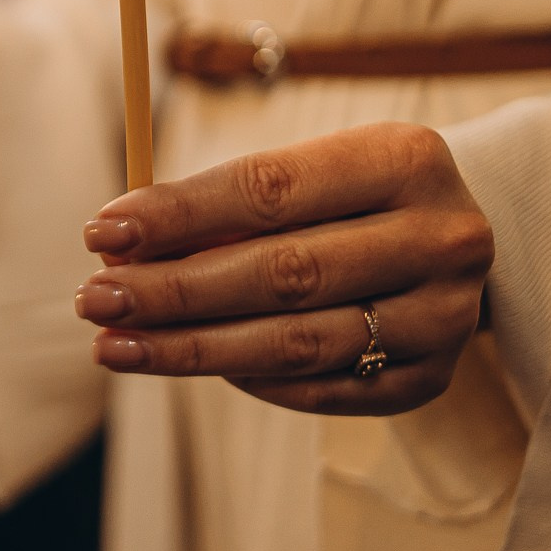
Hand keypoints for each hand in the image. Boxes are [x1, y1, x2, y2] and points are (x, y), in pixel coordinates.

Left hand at [75, 123, 492, 415]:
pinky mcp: (432, 377)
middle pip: (284, 273)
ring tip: (118, 346)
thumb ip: (226, 203)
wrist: (454, 238)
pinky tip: (190, 362)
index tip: (103, 231)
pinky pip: (320, 389)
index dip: (180, 214)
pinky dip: (249, 379)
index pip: (272, 190)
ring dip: (193, 348)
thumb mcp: (309, 171)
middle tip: (95, 300)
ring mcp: (444, 316)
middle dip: (175, 290)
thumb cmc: (352, 195)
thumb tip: (120, 243)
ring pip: (298, 344)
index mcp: (406, 161)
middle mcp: (439, 238)